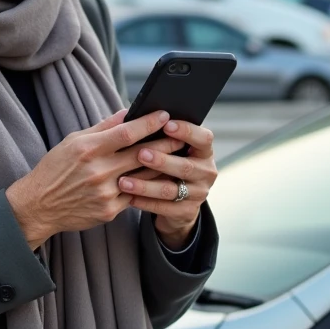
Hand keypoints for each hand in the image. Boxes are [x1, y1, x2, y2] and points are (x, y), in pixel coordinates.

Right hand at [6, 109, 184, 249]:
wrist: (39, 206)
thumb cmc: (56, 168)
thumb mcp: (73, 141)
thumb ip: (103, 127)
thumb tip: (128, 112)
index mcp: (88, 149)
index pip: (127, 132)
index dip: (149, 122)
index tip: (165, 114)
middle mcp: (98, 171)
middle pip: (142, 154)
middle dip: (166, 143)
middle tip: (182, 134)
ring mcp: (105, 193)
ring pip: (144, 177)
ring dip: (163, 165)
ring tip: (178, 155)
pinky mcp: (109, 211)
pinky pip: (135, 195)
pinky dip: (148, 186)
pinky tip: (160, 178)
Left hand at [117, 120, 216, 248]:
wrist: (179, 202)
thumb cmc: (170, 165)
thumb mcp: (172, 150)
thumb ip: (161, 135)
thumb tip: (136, 116)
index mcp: (204, 151)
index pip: (204, 138)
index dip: (187, 131)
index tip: (166, 124)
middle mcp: (206, 172)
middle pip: (186, 166)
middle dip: (162, 160)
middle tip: (140, 153)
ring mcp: (198, 194)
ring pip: (171, 190)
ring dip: (146, 185)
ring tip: (123, 180)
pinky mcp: (186, 212)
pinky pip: (164, 208)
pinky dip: (144, 202)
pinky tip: (128, 197)